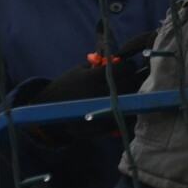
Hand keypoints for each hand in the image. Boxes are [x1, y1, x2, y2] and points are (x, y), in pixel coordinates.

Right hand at [29, 31, 154, 144]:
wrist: (50, 108)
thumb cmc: (67, 85)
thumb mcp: (80, 70)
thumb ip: (99, 66)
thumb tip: (121, 60)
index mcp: (90, 79)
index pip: (121, 69)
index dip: (128, 66)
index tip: (129, 65)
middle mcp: (96, 95)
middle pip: (128, 86)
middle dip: (136, 79)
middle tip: (137, 76)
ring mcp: (99, 112)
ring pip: (128, 102)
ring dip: (135, 95)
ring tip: (134, 90)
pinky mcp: (99, 127)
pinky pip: (121, 119)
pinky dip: (128, 112)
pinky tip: (128, 105)